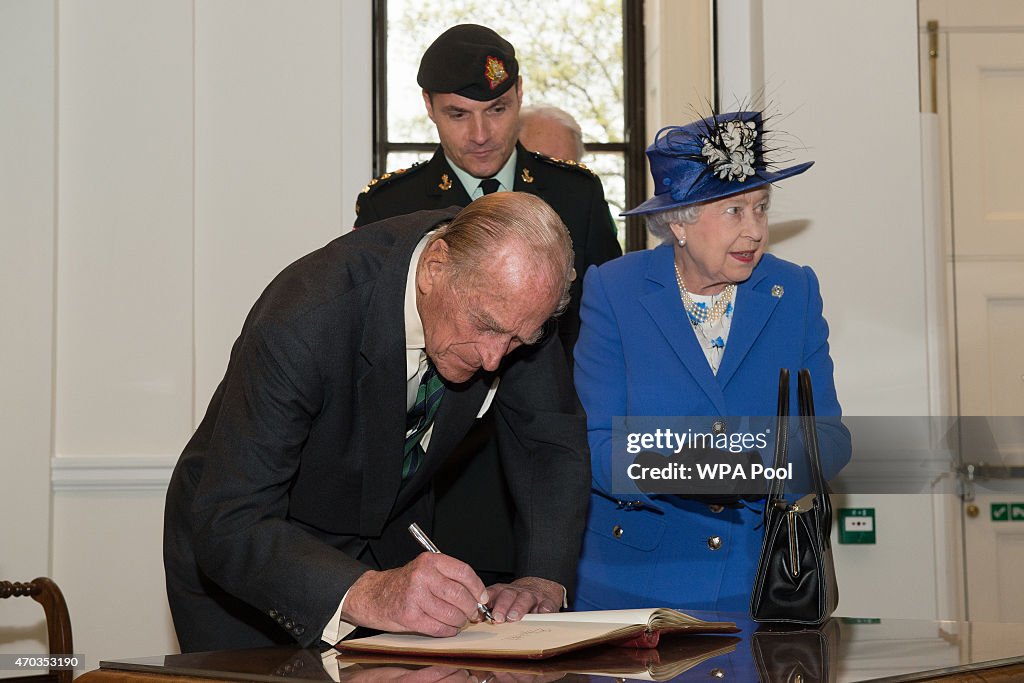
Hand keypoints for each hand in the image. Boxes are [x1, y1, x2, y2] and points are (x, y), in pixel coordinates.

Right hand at [341, 552, 488, 636]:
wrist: (374, 595)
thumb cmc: (405, 584)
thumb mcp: (426, 570)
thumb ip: (450, 578)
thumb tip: (478, 597)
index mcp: (430, 561)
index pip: (464, 572)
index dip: (477, 587)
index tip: (482, 598)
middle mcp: (422, 576)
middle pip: (459, 595)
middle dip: (470, 608)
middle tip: (471, 613)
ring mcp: (415, 596)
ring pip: (451, 614)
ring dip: (459, 621)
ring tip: (457, 621)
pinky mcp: (409, 616)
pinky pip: (438, 628)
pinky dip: (447, 631)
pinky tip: (446, 628)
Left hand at [481, 576, 563, 622]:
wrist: (539, 588)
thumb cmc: (516, 599)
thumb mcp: (500, 600)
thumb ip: (488, 609)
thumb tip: (474, 619)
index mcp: (502, 592)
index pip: (492, 594)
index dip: (486, 602)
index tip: (481, 612)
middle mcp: (516, 592)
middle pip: (508, 595)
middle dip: (502, 606)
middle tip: (497, 618)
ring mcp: (533, 596)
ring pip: (525, 598)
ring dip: (518, 608)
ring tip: (513, 617)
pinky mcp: (547, 602)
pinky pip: (546, 605)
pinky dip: (544, 610)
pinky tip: (541, 614)